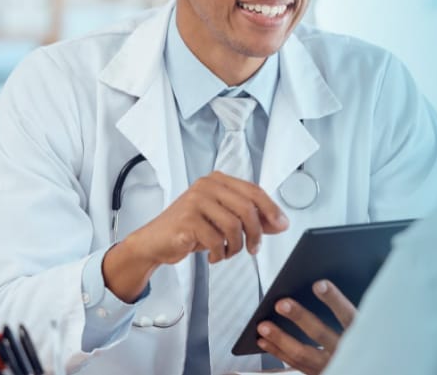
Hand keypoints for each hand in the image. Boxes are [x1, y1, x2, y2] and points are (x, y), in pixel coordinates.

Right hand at [103, 171, 289, 301]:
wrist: (154, 242)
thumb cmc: (190, 229)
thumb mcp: (223, 220)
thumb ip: (250, 219)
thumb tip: (280, 223)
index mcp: (217, 181)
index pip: (253, 190)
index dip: (271, 208)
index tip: (281, 225)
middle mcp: (206, 186)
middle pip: (247, 208)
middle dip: (256, 233)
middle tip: (253, 248)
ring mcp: (195, 201)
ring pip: (234, 226)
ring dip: (236, 246)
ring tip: (228, 252)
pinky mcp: (187, 220)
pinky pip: (216, 240)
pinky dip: (219, 253)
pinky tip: (213, 255)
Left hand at [256, 280, 355, 374]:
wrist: (362, 364)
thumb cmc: (359, 335)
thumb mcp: (361, 323)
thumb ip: (344, 309)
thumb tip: (317, 285)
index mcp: (360, 333)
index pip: (347, 315)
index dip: (334, 300)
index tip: (318, 284)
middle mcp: (345, 351)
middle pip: (320, 334)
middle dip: (299, 318)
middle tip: (281, 303)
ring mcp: (331, 364)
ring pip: (302, 354)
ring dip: (280, 338)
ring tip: (263, 325)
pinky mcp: (318, 373)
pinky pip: (295, 364)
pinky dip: (278, 352)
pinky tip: (264, 341)